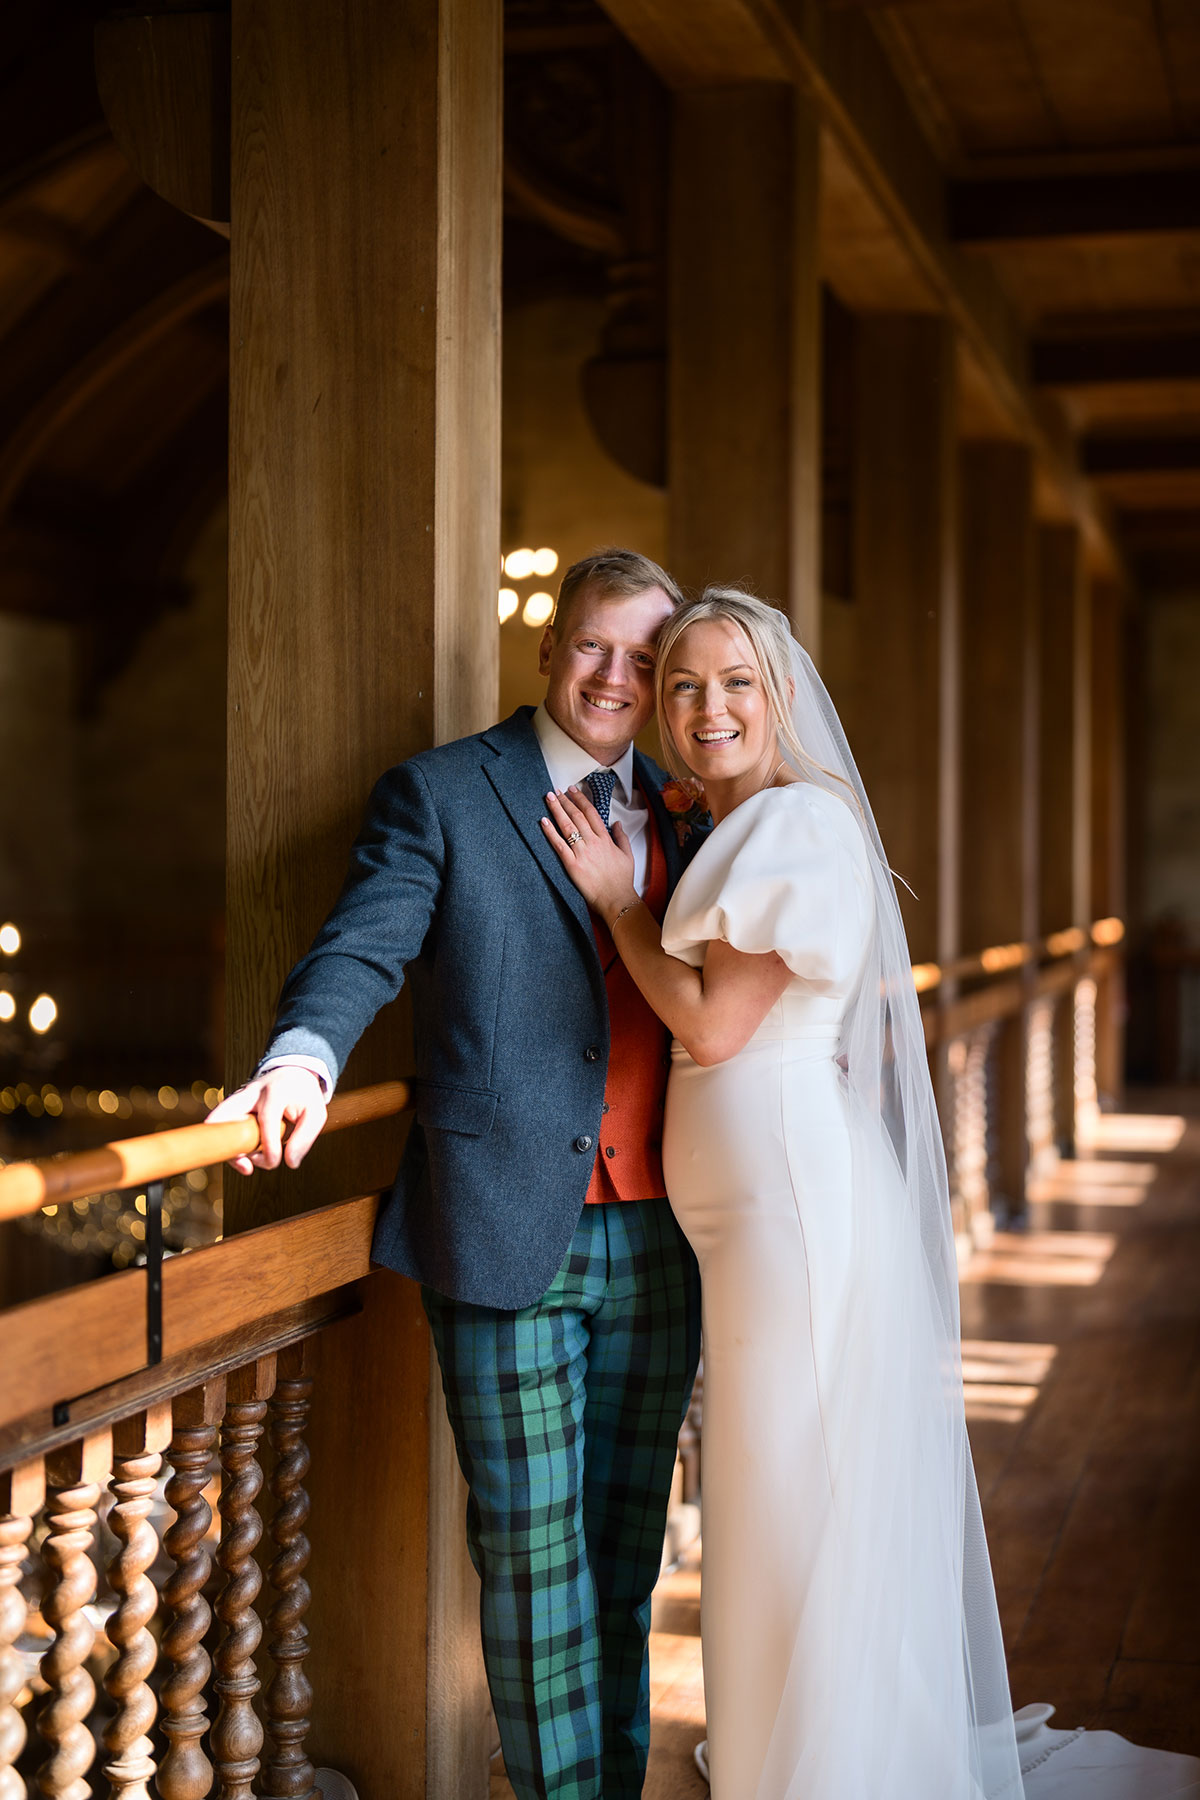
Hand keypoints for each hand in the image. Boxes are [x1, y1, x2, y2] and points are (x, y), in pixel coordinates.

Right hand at [206, 1066, 327, 1174]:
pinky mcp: (232, 1108)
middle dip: (227, 1141)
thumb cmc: (304, 1096)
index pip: (267, 1120)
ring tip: (247, 1165)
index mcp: (276, 1091)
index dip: (268, 1146)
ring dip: (228, 1148)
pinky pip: (223, 1129)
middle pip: (225, 1113)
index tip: (274, 1163)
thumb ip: (305, 1138)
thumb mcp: (316, 1113)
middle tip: (245, 1164)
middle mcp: (251, 1093)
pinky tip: (244, 1160)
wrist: (292, 1073)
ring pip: (218, 1122)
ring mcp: (238, 1099)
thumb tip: (290, 1163)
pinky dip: (229, 1146)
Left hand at [541, 785, 636, 922]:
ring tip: (549, 798)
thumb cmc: (621, 880)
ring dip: (557, 810)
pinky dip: (550, 832)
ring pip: (567, 826)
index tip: (573, 791)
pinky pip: (559, 845)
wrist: (616, 899)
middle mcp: (593, 842)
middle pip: (577, 816)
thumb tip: (617, 823)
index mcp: (605, 839)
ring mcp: (582, 853)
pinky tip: (543, 821)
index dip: (580, 799)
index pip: (591, 813)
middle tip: (556, 791)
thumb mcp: (627, 855)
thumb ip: (622, 837)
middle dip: (565, 801)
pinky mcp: (572, 865)